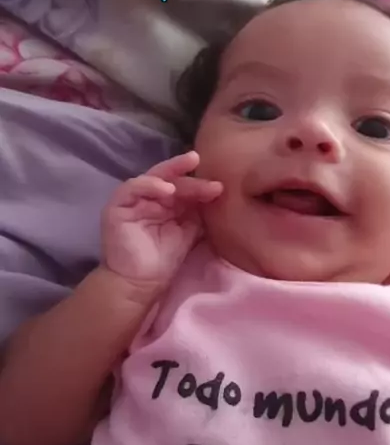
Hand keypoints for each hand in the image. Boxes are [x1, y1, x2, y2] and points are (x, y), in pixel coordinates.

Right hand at [101, 151, 221, 288]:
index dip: (198, 184)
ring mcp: (131, 201)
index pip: (181, 185)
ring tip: (186, 179)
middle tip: (198, 160)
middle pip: (167, 177)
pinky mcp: (116, 206)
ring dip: (169, 174)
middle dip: (182, 168)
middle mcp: (147, 198)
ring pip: (150, 178)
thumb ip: (196, 212)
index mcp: (164, 203)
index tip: (218, 186)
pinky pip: (132, 188)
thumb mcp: (187, 232)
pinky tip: (167, 190)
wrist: (140, 284)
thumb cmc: (163, 260)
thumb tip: (214, 192)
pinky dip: (149, 185)